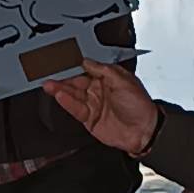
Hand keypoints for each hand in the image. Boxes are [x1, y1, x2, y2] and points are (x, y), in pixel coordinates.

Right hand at [44, 58, 158, 154]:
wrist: (144, 130)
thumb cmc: (140, 106)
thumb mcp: (123, 80)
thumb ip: (103, 70)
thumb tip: (87, 62)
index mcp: (107, 79)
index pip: (86, 70)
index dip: (74, 67)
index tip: (62, 63)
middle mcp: (98, 91)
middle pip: (76, 82)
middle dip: (63, 78)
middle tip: (51, 74)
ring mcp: (93, 105)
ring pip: (73, 95)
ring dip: (60, 90)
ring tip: (49, 85)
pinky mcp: (89, 119)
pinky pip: (75, 109)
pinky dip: (67, 103)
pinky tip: (59, 96)